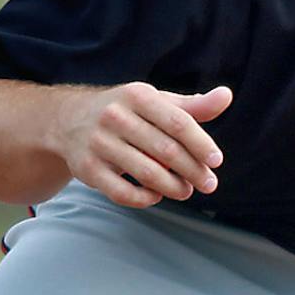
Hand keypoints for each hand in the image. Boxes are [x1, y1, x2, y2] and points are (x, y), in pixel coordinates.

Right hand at [52, 83, 231, 207]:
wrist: (68, 120)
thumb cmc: (126, 112)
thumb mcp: (156, 102)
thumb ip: (192, 106)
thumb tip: (226, 97)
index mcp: (137, 96)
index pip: (178, 123)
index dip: (201, 144)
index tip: (217, 161)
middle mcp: (115, 117)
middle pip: (165, 150)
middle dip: (192, 171)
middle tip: (209, 184)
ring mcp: (99, 144)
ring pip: (146, 173)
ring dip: (173, 187)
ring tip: (186, 191)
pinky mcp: (87, 169)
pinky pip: (122, 192)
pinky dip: (144, 198)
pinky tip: (157, 196)